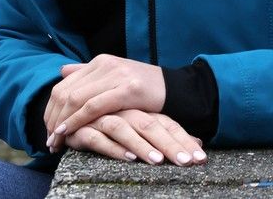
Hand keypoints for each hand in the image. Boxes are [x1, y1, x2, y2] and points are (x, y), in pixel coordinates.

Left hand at [45, 54, 165, 150]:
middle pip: (65, 92)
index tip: (48, 129)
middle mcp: (104, 64)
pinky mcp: (127, 89)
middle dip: (53, 118)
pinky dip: (77, 120)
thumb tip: (62, 71)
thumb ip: (88, 73)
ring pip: (76, 98)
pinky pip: (94, 106)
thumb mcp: (113, 77)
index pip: (64, 84)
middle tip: (50, 140)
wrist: (174, 89)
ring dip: (61, 122)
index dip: (51, 108)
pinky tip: (69, 132)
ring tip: (56, 141)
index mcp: (99, 62)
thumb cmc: (142, 89)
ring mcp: (116, 75)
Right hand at [65, 108, 206, 166]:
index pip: (166, 124)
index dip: (183, 140)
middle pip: (150, 125)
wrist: (72, 111)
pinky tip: (127, 157)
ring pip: (125, 129)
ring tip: (157, 161)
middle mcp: (124, 111)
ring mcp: (103, 118)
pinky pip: (98, 138)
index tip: (200, 158)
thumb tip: (200, 142)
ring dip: (142, 145)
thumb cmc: (112, 122)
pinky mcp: (83, 129)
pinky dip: (113, 148)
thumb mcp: (142, 128)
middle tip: (186, 162)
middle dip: (169, 145)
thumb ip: (168, 133)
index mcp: (141, 111)